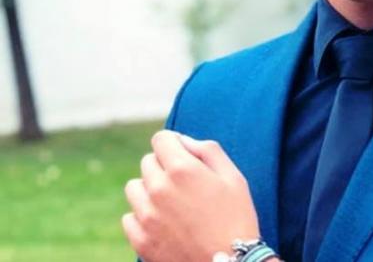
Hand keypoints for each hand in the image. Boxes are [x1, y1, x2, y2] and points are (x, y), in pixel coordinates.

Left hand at [122, 130, 259, 261]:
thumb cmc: (236, 218)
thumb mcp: (233, 176)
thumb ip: (207, 149)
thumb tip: (183, 142)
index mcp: (182, 169)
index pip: (161, 139)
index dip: (173, 143)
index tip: (183, 154)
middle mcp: (159, 189)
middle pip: (148, 162)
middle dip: (164, 166)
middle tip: (185, 183)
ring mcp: (147, 216)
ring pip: (134, 187)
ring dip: (149, 189)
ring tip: (172, 202)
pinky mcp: (141, 240)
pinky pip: (129, 217)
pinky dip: (142, 216)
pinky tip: (163, 222)